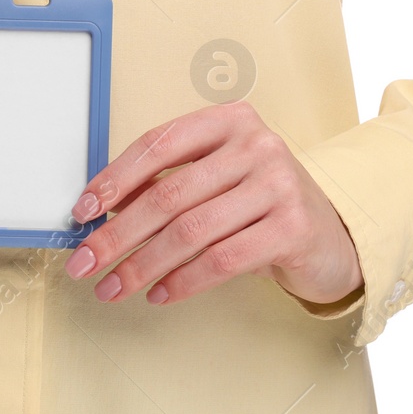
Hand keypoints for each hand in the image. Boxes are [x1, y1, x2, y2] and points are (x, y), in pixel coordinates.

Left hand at [62, 102, 362, 306]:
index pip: (158, 144)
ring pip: (190, 231)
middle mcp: (256, 144)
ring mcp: (278, 183)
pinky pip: (222, 260)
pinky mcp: (292, 227)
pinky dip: (183, 281)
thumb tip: (101, 210)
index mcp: (228, 120)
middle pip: (167, 193)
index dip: (113, 178)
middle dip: (117, 233)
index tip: (82, 211)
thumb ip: (168, 183)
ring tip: (114, 286)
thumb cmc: (261, 203)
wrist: (330, 234)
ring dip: (142, 265)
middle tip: (86, 261)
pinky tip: (159, 293)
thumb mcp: (217, 179)